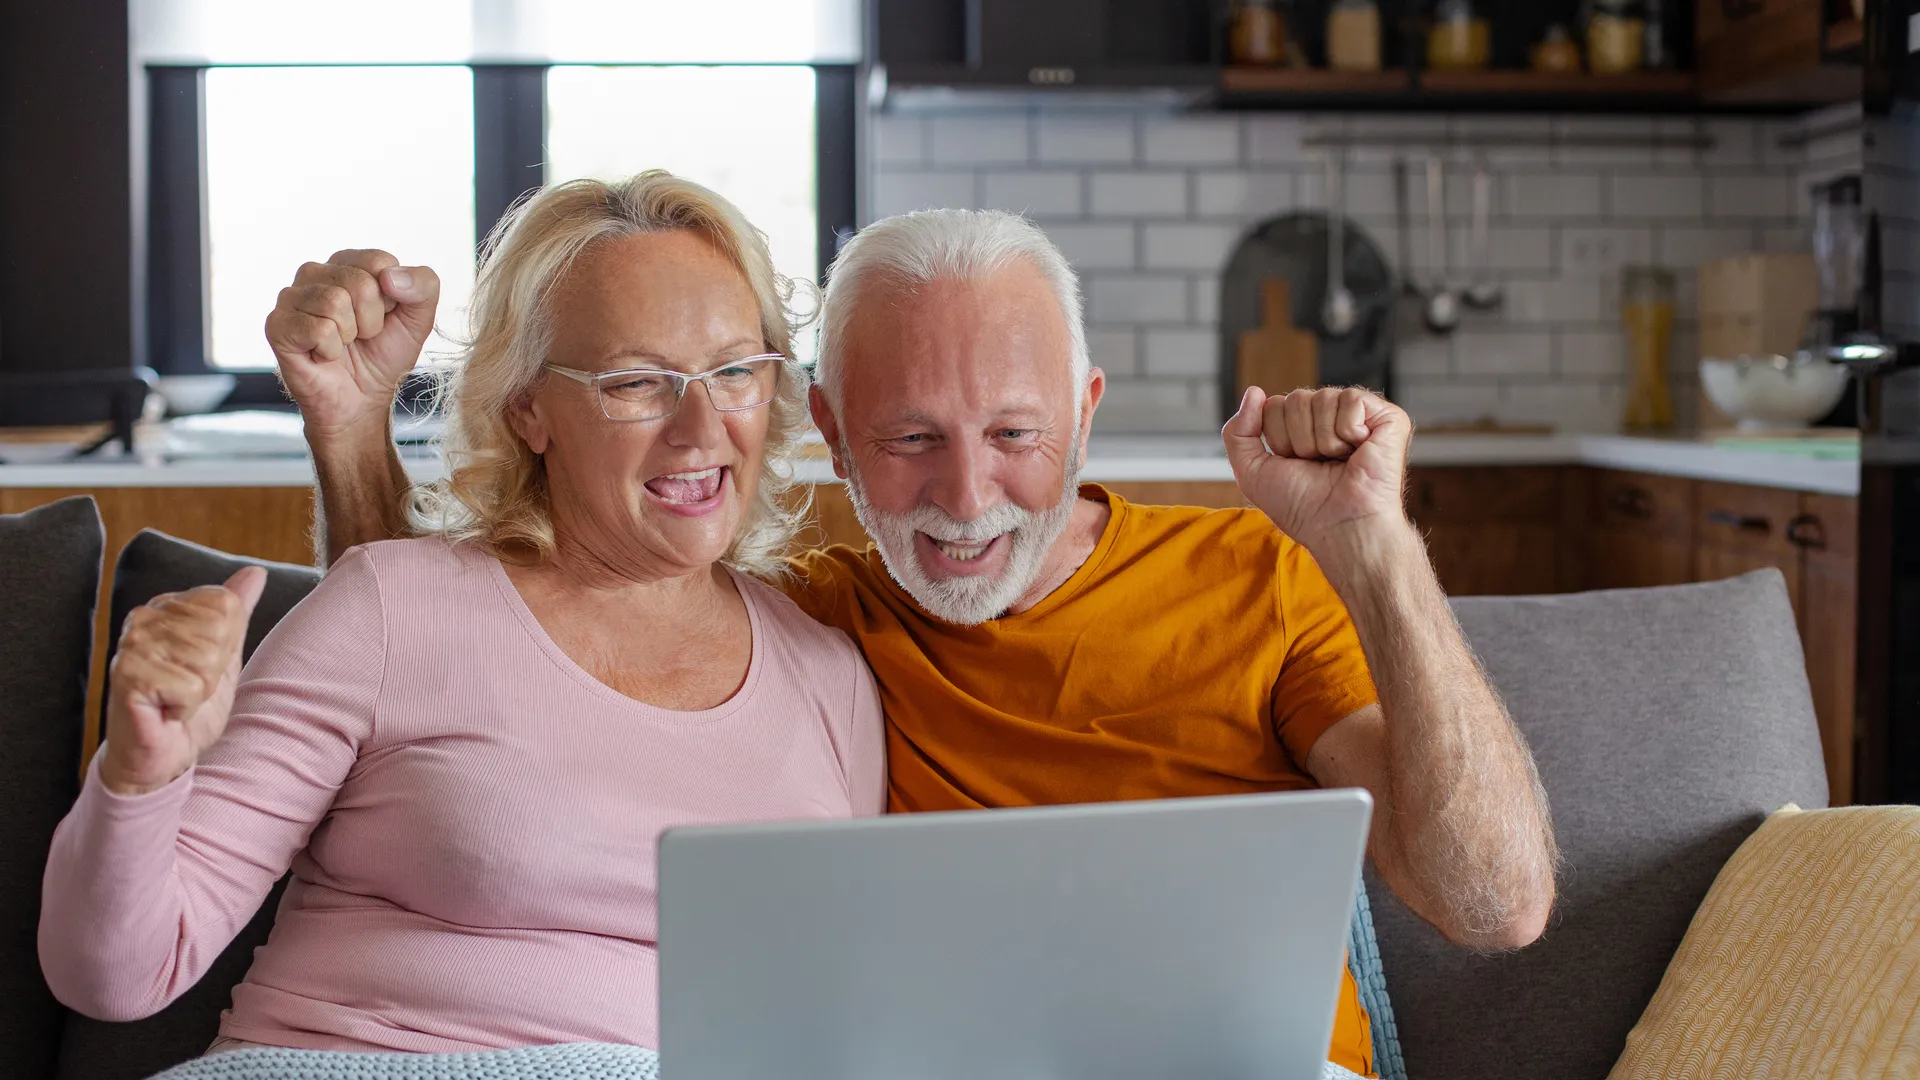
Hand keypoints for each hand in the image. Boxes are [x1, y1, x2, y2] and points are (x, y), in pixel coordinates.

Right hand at [98, 568, 267, 795]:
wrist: (161, 755)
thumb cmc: (189, 705)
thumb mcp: (224, 655)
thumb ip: (236, 613)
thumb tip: (256, 572)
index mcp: (166, 607)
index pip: (225, 604)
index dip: (225, 646)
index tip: (200, 668)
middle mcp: (143, 619)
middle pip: (219, 629)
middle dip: (214, 670)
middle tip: (187, 688)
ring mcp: (131, 646)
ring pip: (206, 658)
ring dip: (200, 690)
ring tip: (175, 700)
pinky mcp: (127, 676)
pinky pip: (188, 686)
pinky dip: (185, 708)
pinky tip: (164, 713)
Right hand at [265, 249, 439, 444]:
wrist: (362, 399)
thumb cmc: (385, 354)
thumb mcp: (419, 319)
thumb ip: (424, 285)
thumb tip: (390, 276)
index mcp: (348, 263)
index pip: (379, 262)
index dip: (392, 299)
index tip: (384, 317)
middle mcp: (315, 273)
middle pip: (359, 282)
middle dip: (372, 320)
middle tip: (362, 336)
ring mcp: (291, 297)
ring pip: (335, 302)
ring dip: (351, 335)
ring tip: (343, 345)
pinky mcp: (277, 325)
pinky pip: (318, 329)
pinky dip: (331, 350)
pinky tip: (324, 355)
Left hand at [1222, 386, 1412, 550]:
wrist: (1339, 528)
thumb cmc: (1301, 507)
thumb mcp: (1253, 472)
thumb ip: (1238, 432)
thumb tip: (1253, 391)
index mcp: (1303, 427)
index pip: (1274, 405)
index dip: (1278, 439)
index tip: (1295, 465)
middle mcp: (1331, 417)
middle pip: (1295, 399)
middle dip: (1299, 439)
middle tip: (1319, 465)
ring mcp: (1361, 416)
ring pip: (1322, 398)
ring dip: (1323, 440)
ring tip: (1339, 462)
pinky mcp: (1388, 417)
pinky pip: (1350, 399)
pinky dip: (1347, 432)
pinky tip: (1359, 450)